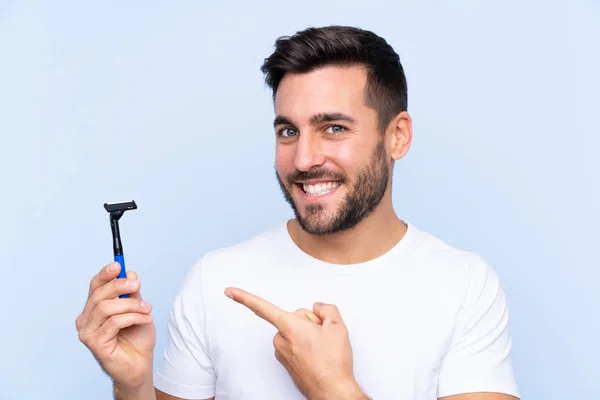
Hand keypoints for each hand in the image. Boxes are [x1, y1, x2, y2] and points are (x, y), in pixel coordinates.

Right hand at [76, 262, 155, 388]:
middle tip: (137, 286)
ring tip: (147, 309)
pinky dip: (133, 317)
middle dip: (120, 286)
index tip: (118, 265)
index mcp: (94, 308)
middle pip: (98, 294)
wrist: (140, 364)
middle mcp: (86, 319)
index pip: (95, 286)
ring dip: (131, 305)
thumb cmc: (137, 338)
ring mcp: (87, 332)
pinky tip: (146, 320)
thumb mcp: (138, 309)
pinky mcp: (94, 343)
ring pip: (106, 307)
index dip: (105, 274)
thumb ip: (132, 293)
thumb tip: (130, 273)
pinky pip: (114, 322)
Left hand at [225, 288, 364, 399]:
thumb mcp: (337, 326)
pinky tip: (316, 355)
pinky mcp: (285, 362)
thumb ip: (326, 308)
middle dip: (308, 323)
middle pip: (293, 318)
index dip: (244, 297)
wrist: (331, 391)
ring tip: (320, 349)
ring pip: (293, 331)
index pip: (263, 308)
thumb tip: (317, 308)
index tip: (229, 291)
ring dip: (306, 335)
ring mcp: (282, 352)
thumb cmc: (333, 362)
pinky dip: (303, 346)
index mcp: (290, 327)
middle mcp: (281, 339)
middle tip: (322, 337)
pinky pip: (293, 344)